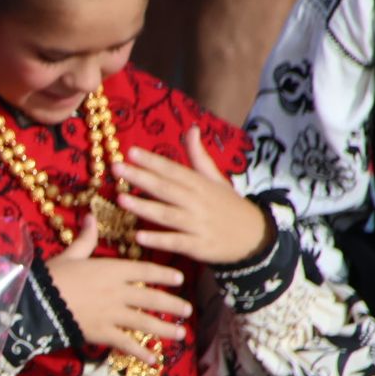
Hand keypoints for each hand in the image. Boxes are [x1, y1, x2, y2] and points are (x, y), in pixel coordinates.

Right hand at [44, 216, 189, 365]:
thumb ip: (86, 239)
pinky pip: (126, 343)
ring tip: (180, 334)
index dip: (164, 273)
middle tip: (187, 310)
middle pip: (152, 298)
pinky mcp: (102, 333)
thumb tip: (91, 217)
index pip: (145, 270)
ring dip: (165, 329)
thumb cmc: (52, 275)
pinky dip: (141, 353)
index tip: (179, 278)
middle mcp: (118, 292)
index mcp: (111, 269)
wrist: (37, 302)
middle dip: (172, 304)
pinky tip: (154, 361)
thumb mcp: (70, 254)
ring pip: (145, 322)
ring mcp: (112, 314)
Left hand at [113, 128, 269, 264]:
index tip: (130, 152)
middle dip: (141, 178)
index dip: (153, 161)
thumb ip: (199, 157)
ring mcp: (199, 225)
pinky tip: (138, 236)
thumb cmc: (229, 206)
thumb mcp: (216, 179)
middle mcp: (199, 202)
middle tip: (117, 168)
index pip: (173, 170)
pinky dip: (159, 239)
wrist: (257, 237)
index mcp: (201, 184)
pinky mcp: (200, 246)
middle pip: (167, 188)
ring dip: (144, 207)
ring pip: (168, 215)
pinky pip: (177, 242)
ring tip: (121, 200)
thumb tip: (191, 129)